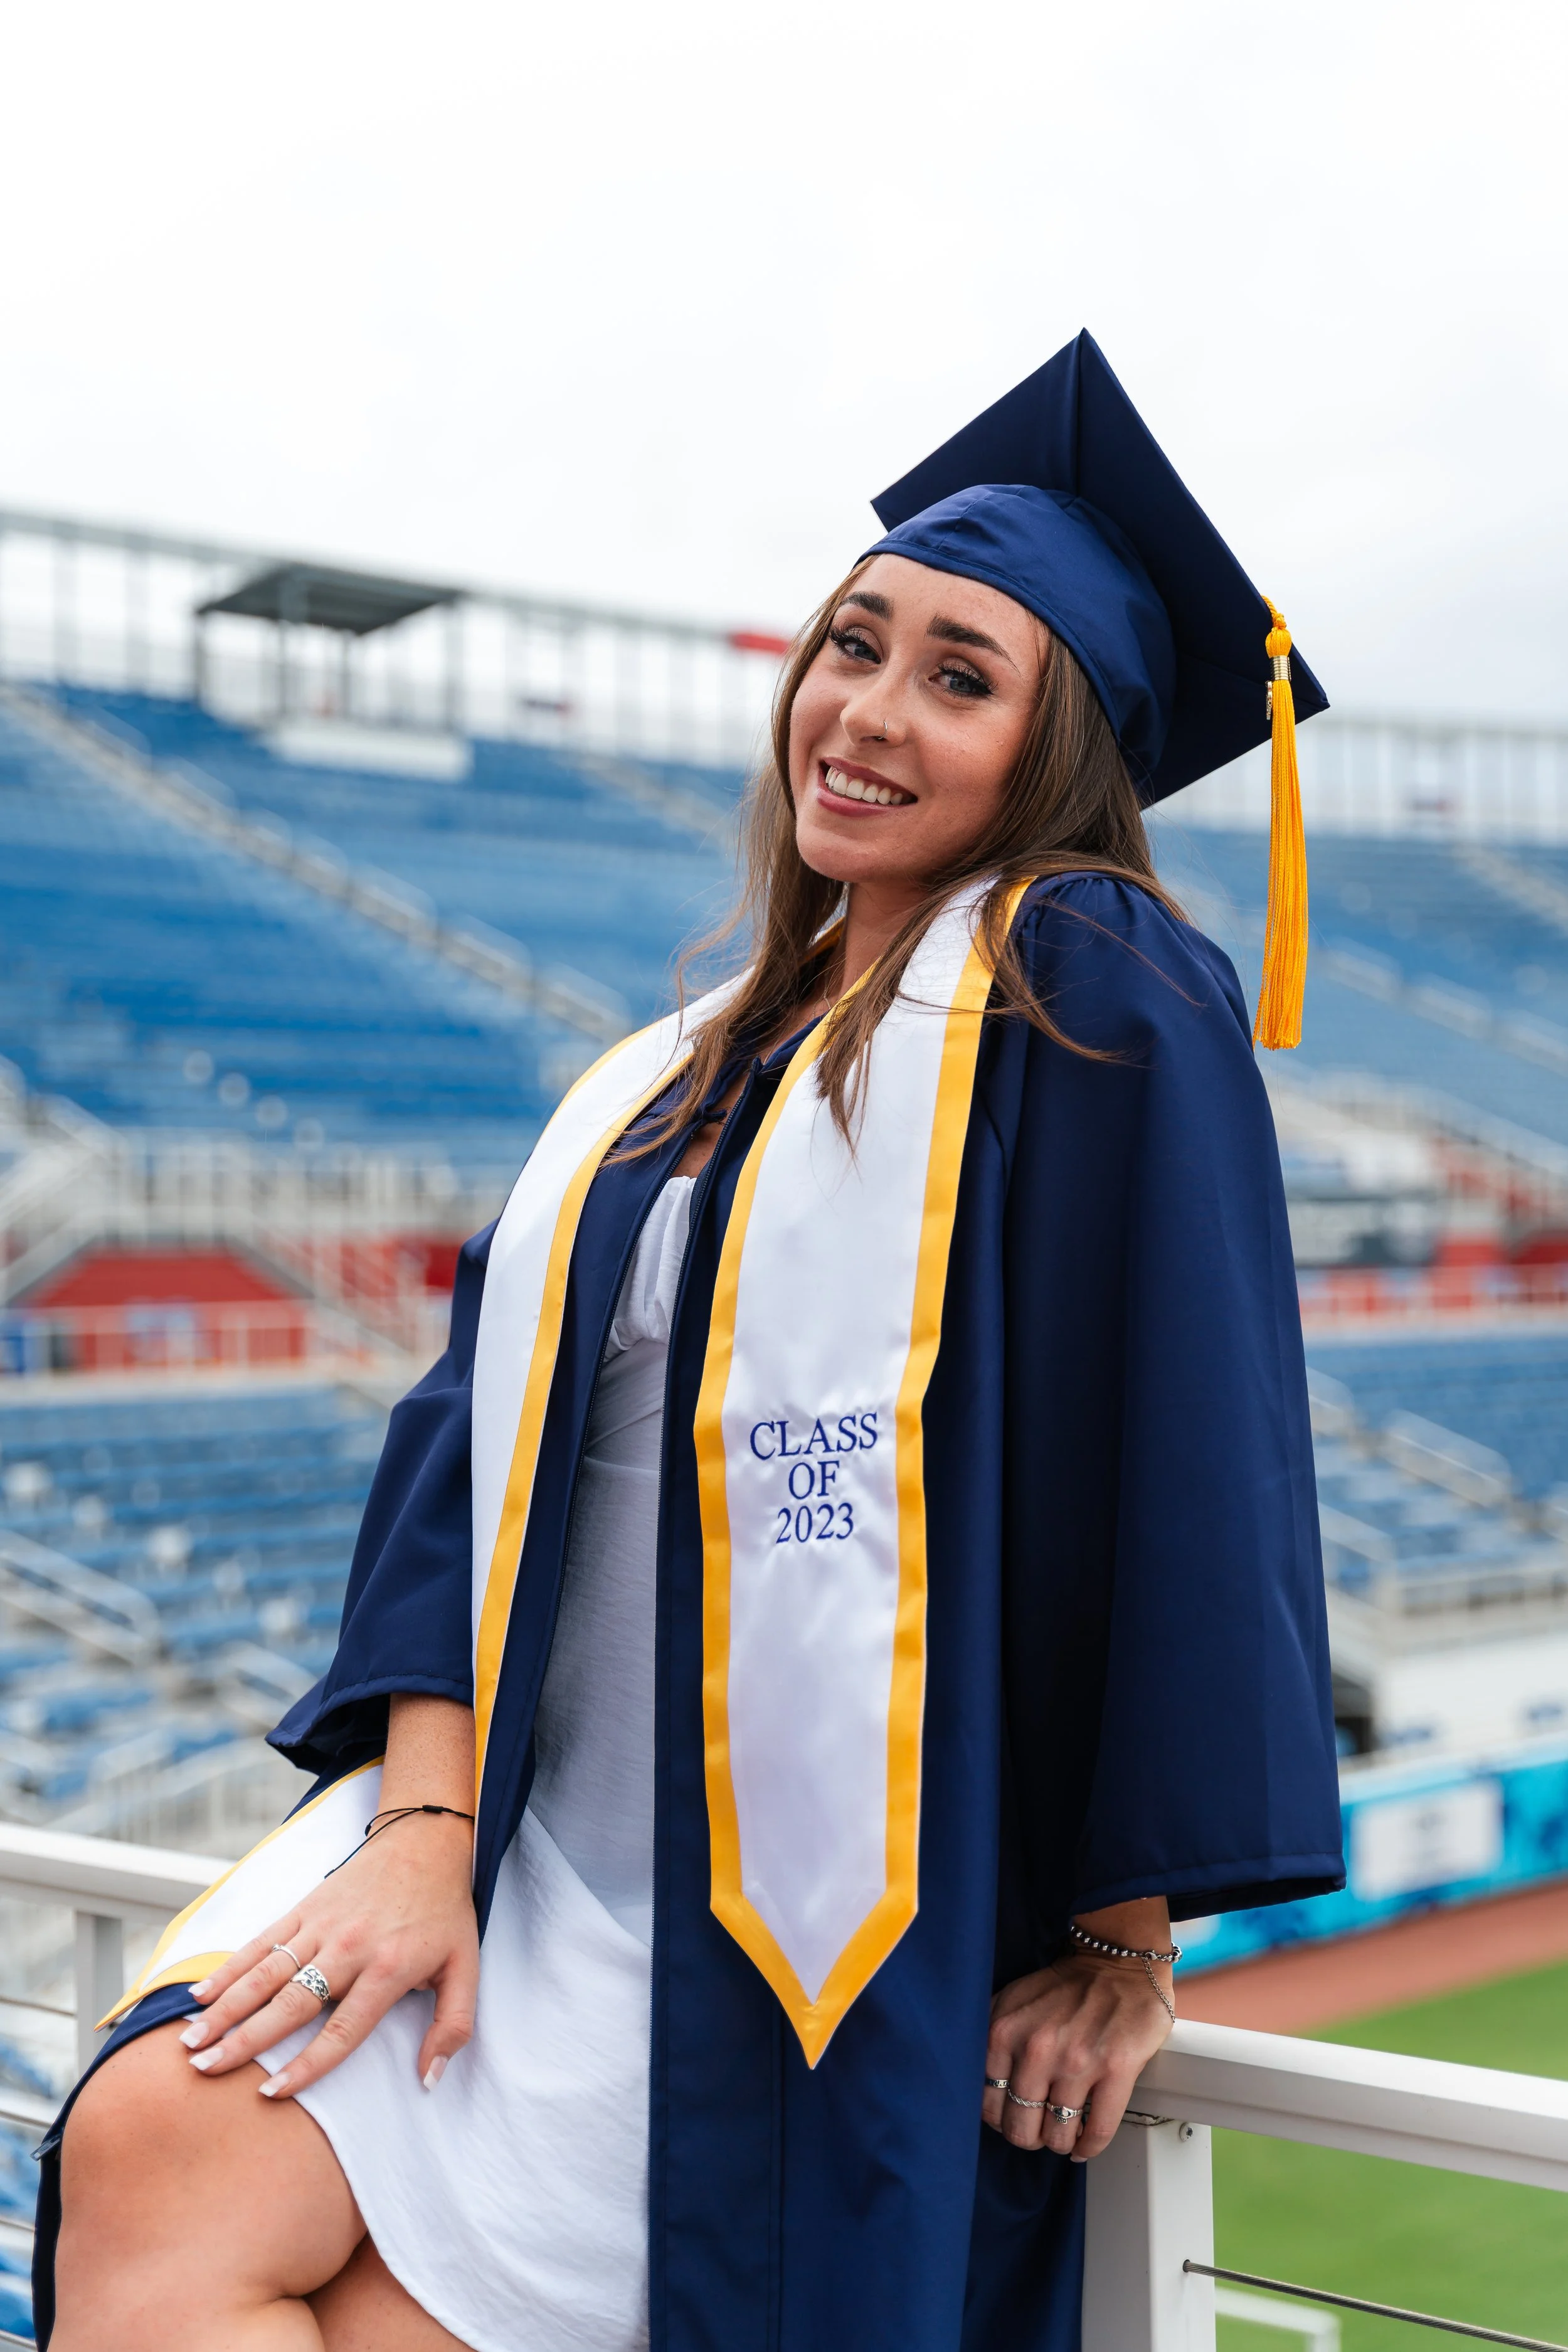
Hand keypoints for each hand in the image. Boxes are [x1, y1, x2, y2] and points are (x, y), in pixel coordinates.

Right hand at [176, 1808, 478, 2098]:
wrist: (425, 1842)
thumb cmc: (444, 1912)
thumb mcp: (466, 1968)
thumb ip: (453, 2025)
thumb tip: (429, 2079)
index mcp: (387, 1969)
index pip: (342, 2030)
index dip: (307, 2065)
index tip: (272, 2093)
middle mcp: (348, 1949)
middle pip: (290, 2003)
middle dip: (245, 2040)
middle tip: (205, 2070)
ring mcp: (321, 1925)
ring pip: (265, 1973)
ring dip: (226, 2008)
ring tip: (191, 2041)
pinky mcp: (305, 1907)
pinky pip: (261, 1941)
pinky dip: (229, 1967)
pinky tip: (200, 1993)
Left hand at [982, 1943, 1173, 2161]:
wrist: (1117, 1964)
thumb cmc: (1064, 1987)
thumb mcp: (1011, 2001)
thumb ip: (990, 2038)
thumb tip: (979, 2086)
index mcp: (1004, 2032)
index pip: (989, 2105)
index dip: (1001, 2120)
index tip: (1013, 2119)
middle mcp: (1037, 2049)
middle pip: (1021, 2128)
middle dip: (1029, 2137)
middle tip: (1039, 2131)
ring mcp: (1078, 2062)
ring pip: (1059, 2135)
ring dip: (1061, 2142)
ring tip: (1064, 2134)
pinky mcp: (1117, 2070)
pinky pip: (1098, 2131)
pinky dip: (1090, 2146)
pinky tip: (1086, 2144)